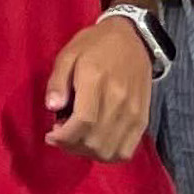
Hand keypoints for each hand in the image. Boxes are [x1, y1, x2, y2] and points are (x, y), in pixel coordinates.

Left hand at [42, 13, 155, 161]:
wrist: (132, 39)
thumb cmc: (94, 45)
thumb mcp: (67, 54)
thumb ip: (57, 81)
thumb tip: (52, 108)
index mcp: (96, 80)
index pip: (83, 122)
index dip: (64, 137)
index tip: (50, 136)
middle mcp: (119, 100)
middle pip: (96, 141)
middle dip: (72, 146)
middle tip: (60, 135)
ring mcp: (134, 113)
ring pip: (111, 150)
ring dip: (89, 153)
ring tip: (76, 139)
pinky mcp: (142, 120)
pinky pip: (126, 150)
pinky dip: (108, 154)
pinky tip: (95, 143)